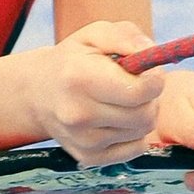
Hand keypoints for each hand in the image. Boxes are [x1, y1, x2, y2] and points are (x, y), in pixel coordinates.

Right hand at [27, 21, 166, 165]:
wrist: (38, 93)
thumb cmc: (75, 59)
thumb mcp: (95, 34)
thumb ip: (126, 36)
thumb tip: (152, 53)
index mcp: (80, 78)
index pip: (140, 91)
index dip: (155, 78)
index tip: (148, 70)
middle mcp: (79, 114)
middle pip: (145, 115)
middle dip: (150, 98)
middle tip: (135, 84)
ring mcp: (83, 140)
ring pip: (142, 132)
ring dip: (141, 114)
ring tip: (122, 100)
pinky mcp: (89, 158)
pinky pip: (136, 149)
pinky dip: (134, 134)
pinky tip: (117, 118)